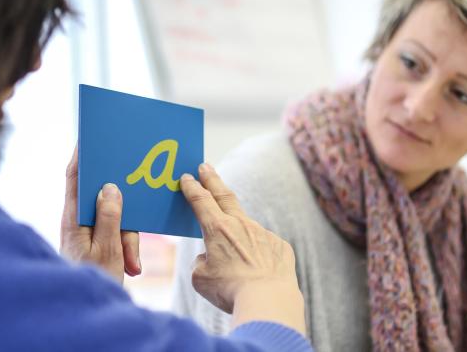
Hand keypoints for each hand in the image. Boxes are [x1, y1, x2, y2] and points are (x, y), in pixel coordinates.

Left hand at [60, 145, 140, 283]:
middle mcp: (79, 222)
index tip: (89, 137)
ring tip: (131, 262)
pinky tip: (132, 265)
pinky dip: (126, 247)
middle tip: (133, 207)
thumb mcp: (107, 248)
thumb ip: (110, 215)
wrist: (85, 311)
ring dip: (127, 238)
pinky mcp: (98, 243)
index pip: (75, 179)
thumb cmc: (93, 280)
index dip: (81, 156)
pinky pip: (117, 233)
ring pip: (115, 218)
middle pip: (103, 199)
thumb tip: (110, 187)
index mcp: (74, 219)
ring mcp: (88, 232)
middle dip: (123, 208)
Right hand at [180, 163, 304, 333]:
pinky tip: (257, 272)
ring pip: (246, 227)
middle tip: (206, 167)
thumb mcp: (200, 278)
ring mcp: (263, 233)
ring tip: (235, 255)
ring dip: (238, 234)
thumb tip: (210, 257)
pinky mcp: (280, 246)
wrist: (268, 300)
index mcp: (217, 229)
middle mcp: (241, 225)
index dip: (192, 187)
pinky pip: (264, 246)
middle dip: (212, 179)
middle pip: (224, 195)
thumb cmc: (230, 291)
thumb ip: (202, 262)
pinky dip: (257, 255)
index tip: (187, 177)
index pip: (200, 200)